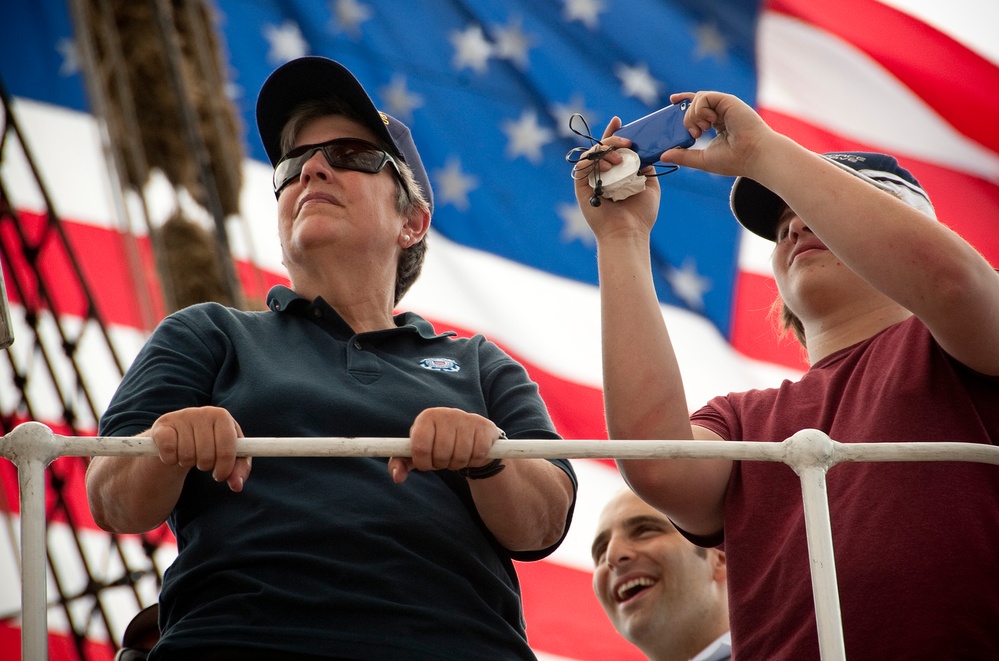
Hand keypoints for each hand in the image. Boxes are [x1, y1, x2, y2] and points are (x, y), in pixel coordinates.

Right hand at [150, 406, 250, 491]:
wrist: (177, 438)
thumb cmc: (209, 446)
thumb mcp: (228, 456)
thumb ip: (239, 471)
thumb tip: (237, 485)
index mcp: (223, 416)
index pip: (227, 450)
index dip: (224, 468)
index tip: (219, 476)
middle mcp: (203, 412)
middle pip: (207, 455)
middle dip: (205, 465)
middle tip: (202, 462)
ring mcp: (182, 416)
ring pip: (187, 454)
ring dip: (187, 462)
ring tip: (189, 455)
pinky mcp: (162, 424)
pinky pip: (168, 451)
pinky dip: (170, 459)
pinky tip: (173, 453)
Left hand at [388, 407, 502, 483]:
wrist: (470, 438)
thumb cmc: (438, 446)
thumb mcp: (417, 454)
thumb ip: (400, 464)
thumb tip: (397, 477)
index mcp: (426, 418)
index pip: (420, 447)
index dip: (424, 462)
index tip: (428, 463)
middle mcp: (446, 413)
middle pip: (441, 454)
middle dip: (442, 463)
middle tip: (444, 459)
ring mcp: (466, 418)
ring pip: (460, 455)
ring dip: (458, 464)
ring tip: (457, 456)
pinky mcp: (484, 426)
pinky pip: (477, 454)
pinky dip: (474, 460)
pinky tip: (471, 453)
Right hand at [572, 117, 661, 241]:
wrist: (629, 233)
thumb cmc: (640, 214)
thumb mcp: (650, 184)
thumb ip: (646, 166)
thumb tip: (645, 148)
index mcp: (617, 173)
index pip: (612, 149)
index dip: (614, 134)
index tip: (619, 121)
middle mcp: (603, 175)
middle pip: (600, 148)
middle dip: (612, 139)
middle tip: (627, 143)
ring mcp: (591, 180)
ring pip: (592, 154)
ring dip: (605, 150)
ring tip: (619, 160)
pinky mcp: (581, 188)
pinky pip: (582, 166)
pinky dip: (594, 160)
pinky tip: (608, 165)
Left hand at [659, 90, 773, 177]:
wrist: (753, 155)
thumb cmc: (733, 160)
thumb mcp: (701, 159)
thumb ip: (683, 156)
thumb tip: (663, 156)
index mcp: (717, 124)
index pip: (697, 109)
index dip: (683, 104)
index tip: (672, 101)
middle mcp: (720, 113)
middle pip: (693, 104)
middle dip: (686, 119)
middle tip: (694, 134)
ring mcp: (724, 106)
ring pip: (697, 99)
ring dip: (693, 115)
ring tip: (702, 130)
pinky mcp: (727, 101)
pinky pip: (704, 96)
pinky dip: (700, 109)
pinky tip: (709, 122)